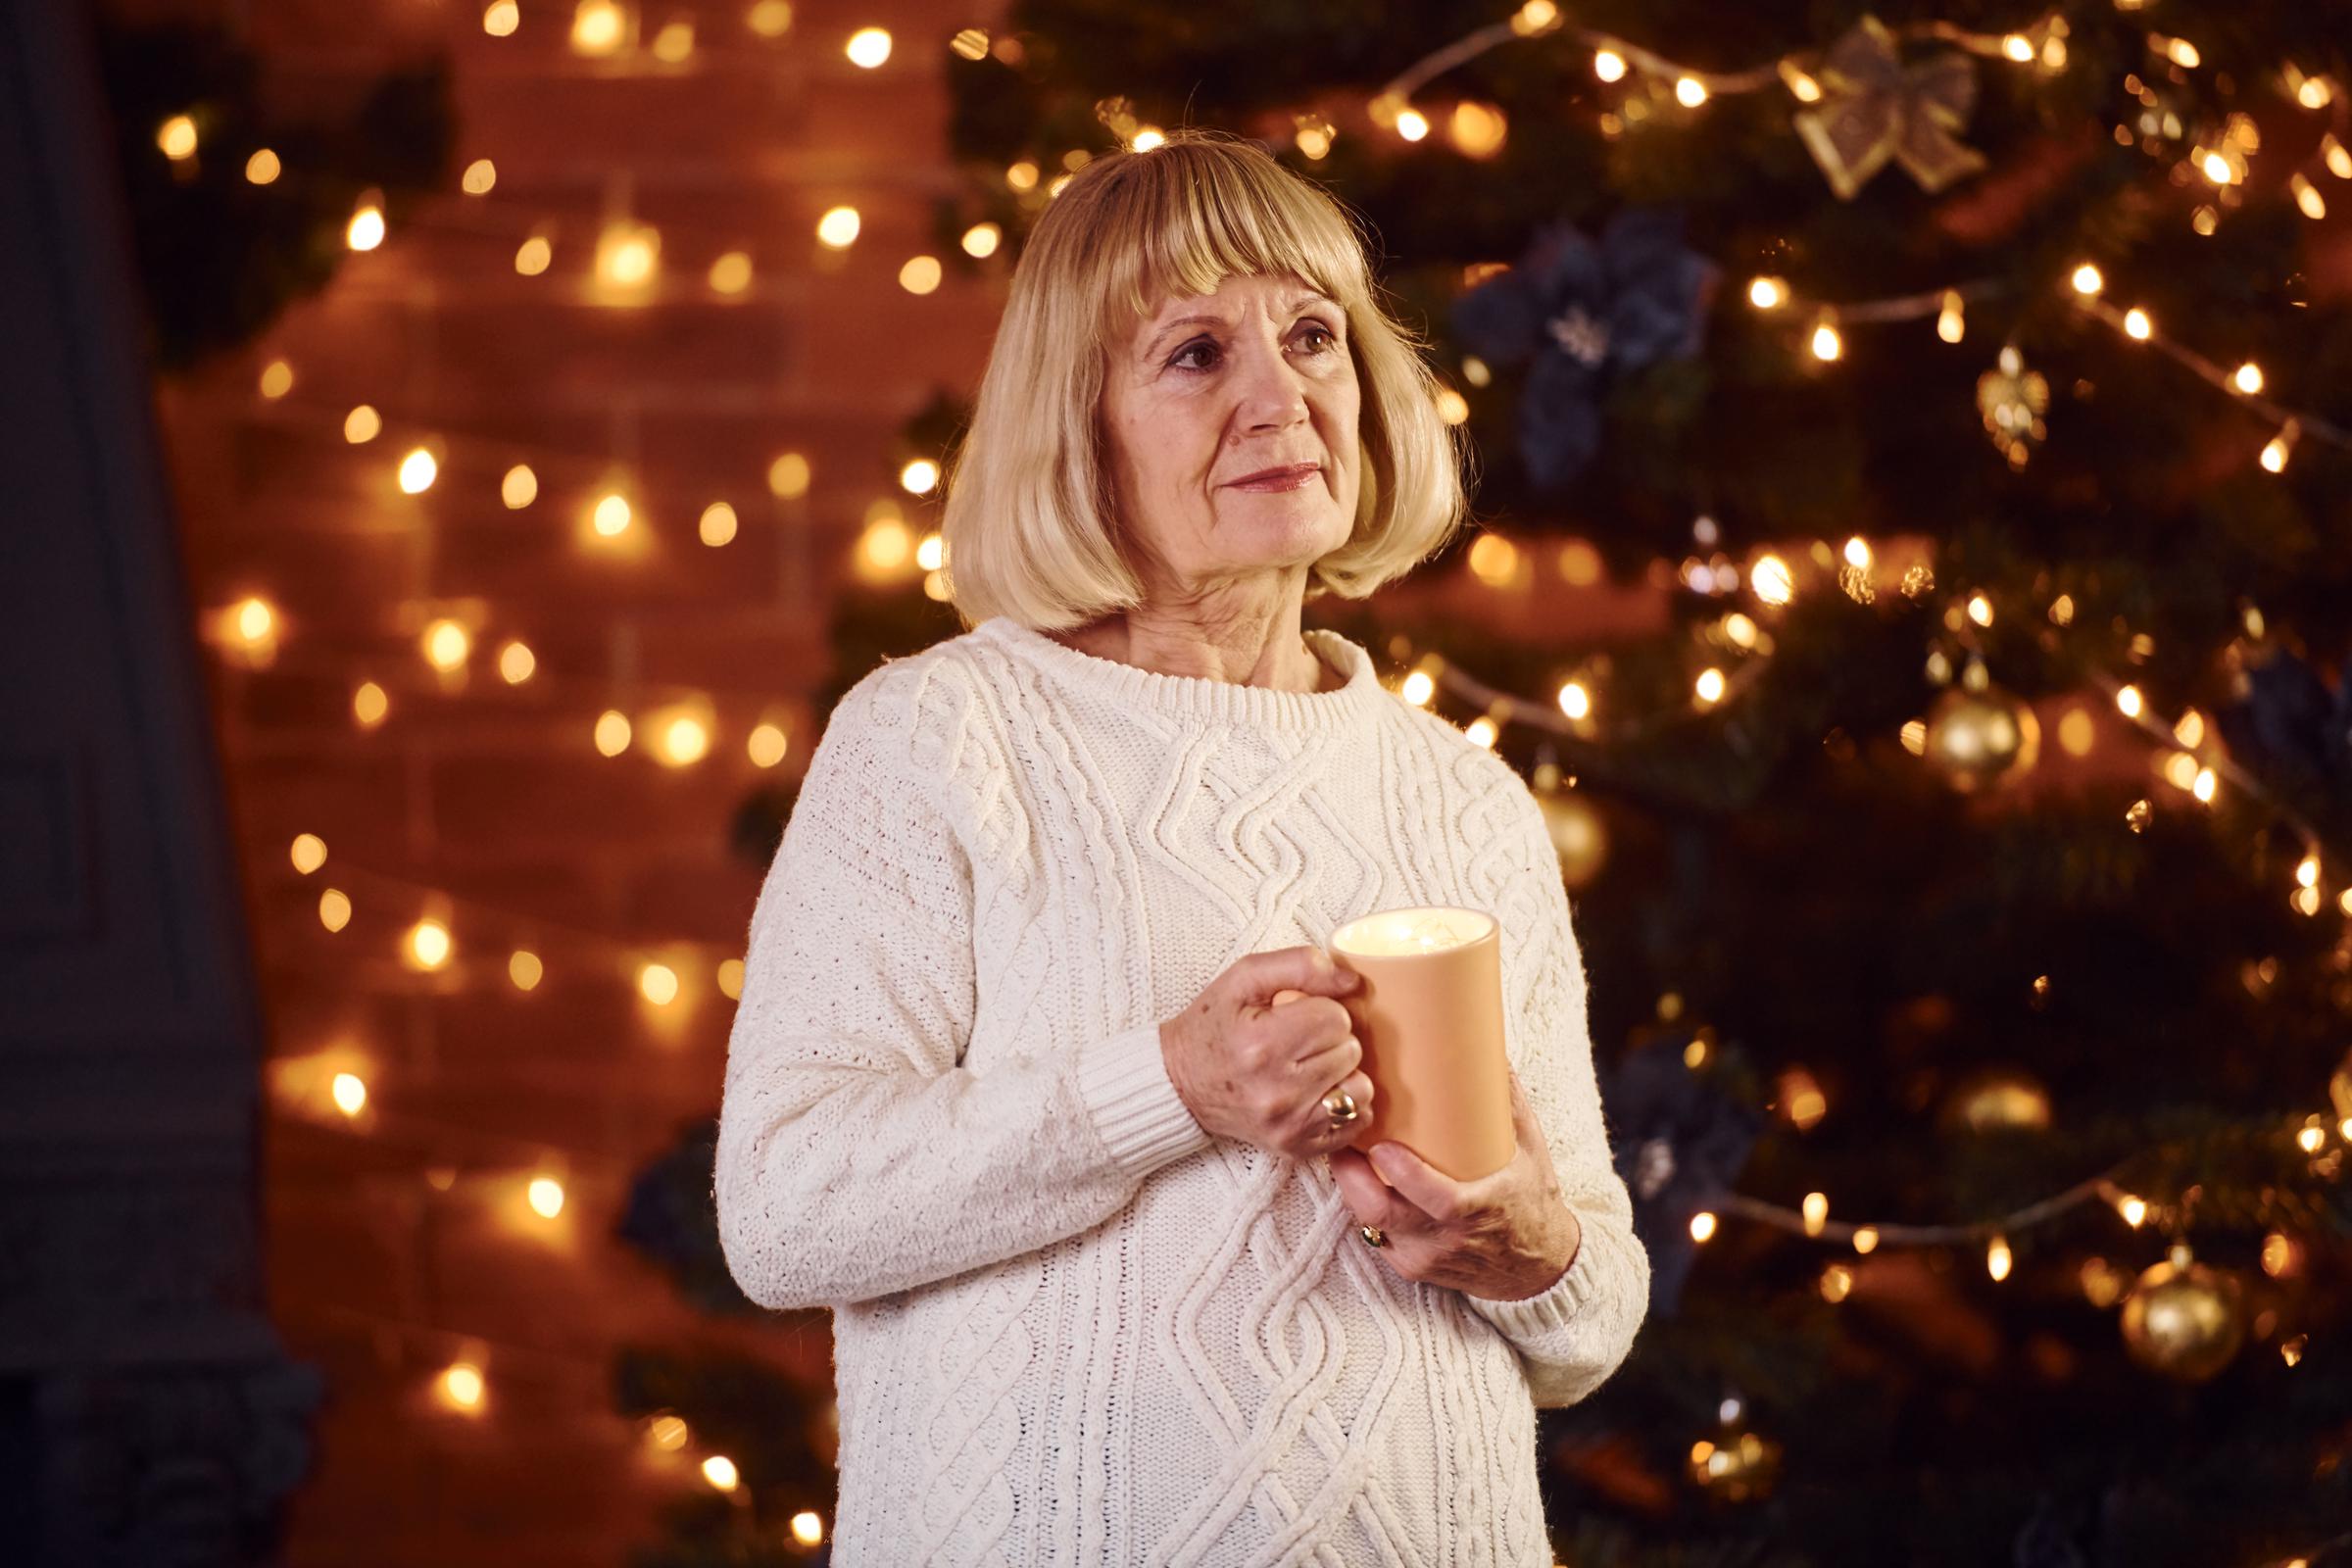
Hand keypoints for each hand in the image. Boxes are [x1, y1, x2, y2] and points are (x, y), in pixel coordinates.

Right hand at [1159, 945, 1377, 1162]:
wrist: (1179, 1084)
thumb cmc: (1213, 1027)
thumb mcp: (1244, 979)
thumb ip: (1300, 965)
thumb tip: (1352, 980)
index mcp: (1263, 1044)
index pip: (1336, 1018)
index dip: (1320, 1010)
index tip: (1297, 1016)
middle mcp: (1278, 1090)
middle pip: (1350, 1051)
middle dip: (1331, 1040)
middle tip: (1299, 1041)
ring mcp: (1289, 1125)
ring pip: (1360, 1088)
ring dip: (1342, 1073)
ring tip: (1311, 1067)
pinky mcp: (1297, 1147)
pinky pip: (1355, 1123)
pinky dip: (1345, 1105)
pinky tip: (1318, 1092)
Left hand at [1326, 1062, 1581, 1300]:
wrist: (1537, 1267)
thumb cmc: (1531, 1200)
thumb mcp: (1530, 1149)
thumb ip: (1508, 1100)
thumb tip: (1489, 1048)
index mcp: (1483, 1210)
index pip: (1440, 1201)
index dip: (1406, 1176)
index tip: (1382, 1146)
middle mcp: (1449, 1240)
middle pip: (1384, 1215)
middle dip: (1352, 1177)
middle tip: (1342, 1138)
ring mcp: (1426, 1258)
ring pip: (1369, 1224)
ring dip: (1351, 1188)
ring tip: (1343, 1151)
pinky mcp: (1410, 1268)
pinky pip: (1373, 1236)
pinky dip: (1362, 1207)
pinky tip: (1358, 1180)